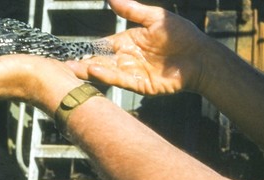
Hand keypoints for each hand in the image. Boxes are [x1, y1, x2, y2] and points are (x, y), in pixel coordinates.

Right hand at [66, 0, 208, 94]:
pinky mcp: (142, 86)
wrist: (200, 56)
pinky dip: (108, 76)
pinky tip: (94, 70)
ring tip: (72, 70)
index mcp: (129, 43)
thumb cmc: (181, 34)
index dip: (89, 49)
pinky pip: (122, 80)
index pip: (104, 47)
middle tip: (62, 66)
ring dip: (90, 71)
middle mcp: (129, 59)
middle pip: (102, 62)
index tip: (71, 51)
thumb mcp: (154, 18)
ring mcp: (135, 73)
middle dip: (83, 64)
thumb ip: (131, 10)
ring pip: (108, 72)